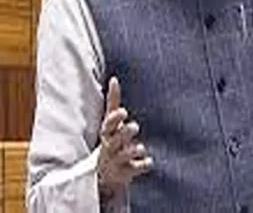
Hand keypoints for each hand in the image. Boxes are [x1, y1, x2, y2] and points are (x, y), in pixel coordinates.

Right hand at [97, 77, 152, 198]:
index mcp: (107, 133)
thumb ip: (113, 101)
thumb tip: (114, 78)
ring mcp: (116, 161)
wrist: (103, 174)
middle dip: (124, 133)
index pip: (108, 124)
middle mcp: (110, 147)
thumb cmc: (111, 139)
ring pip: (123, 155)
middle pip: (115, 140)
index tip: (123, 111)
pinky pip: (134, 169)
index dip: (115, 118)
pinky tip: (149, 162)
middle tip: (134, 127)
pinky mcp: (125, 173)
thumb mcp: (111, 122)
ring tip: (140, 147)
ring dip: (132, 150)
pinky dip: (142, 165)